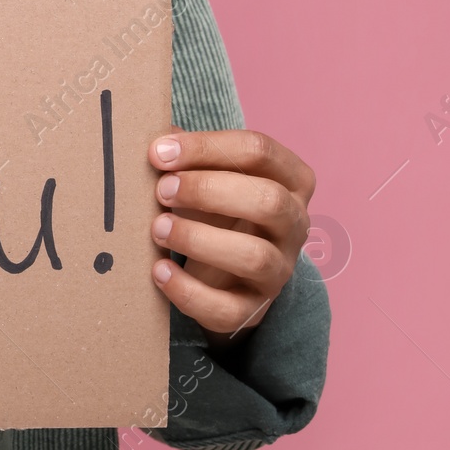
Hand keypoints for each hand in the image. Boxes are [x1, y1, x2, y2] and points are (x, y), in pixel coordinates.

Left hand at [146, 129, 315, 349]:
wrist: (229, 273)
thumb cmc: (217, 209)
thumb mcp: (210, 175)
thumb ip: (186, 154)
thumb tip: (155, 140)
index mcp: (290, 179)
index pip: (259, 151)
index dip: (206, 147)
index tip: (158, 152)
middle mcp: (294, 224)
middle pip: (267, 200)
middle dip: (207, 191)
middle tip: (160, 190)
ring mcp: (279, 270)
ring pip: (254, 256)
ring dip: (198, 239)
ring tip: (156, 228)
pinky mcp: (253, 309)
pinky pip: (227, 308)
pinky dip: (188, 292)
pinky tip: (158, 271)